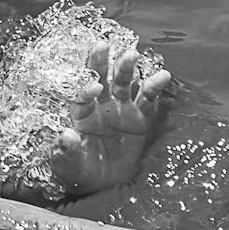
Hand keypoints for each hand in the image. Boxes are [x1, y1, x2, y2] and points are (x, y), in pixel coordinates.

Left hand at [45, 41, 169, 195]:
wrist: (105, 185)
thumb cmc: (82, 173)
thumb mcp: (70, 167)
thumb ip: (66, 152)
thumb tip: (65, 136)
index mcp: (80, 115)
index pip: (80, 96)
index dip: (85, 88)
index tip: (93, 87)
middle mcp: (99, 106)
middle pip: (99, 79)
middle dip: (100, 62)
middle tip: (103, 45)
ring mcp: (120, 109)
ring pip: (123, 83)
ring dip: (126, 68)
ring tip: (133, 55)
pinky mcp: (139, 117)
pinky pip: (147, 100)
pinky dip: (154, 87)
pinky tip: (163, 76)